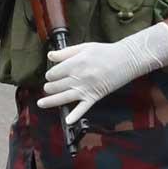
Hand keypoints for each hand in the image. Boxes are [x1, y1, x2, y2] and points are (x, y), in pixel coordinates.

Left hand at [37, 23, 167, 122]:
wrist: (126, 59)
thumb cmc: (105, 52)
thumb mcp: (84, 47)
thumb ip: (65, 52)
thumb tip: (50, 56)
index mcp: (75, 64)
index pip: (53, 73)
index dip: (50, 74)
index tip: (52, 75)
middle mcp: (78, 77)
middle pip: (55, 86)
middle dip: (49, 87)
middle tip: (49, 86)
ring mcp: (86, 88)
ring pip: (63, 97)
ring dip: (50, 101)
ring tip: (41, 103)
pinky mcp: (94, 97)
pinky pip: (83, 108)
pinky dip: (75, 116)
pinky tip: (68, 121)